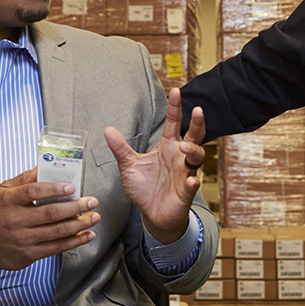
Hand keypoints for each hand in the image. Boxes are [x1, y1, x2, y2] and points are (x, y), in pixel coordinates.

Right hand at [0, 168, 98, 270]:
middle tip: (91, 202)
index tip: (71, 187)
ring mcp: (23, 239)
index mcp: (9, 201)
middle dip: (76, 207)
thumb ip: (25, 179)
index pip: (33, 192)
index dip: (53, 189)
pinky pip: (56, 248)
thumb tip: (44, 166)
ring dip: (80, 224)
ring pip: (57, 231)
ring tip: (93, 217)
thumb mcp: (2, 192)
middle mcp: (16, 220)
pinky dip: (74, 241)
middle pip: (50, 213)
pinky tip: (86, 235)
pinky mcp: (29, 254)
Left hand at [104, 86, 206, 244]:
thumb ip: (120, 148)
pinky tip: (191, 181)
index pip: (174, 123)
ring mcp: (185, 173)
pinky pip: (192, 185)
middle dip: (197, 123)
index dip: (175, 108)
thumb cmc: (145, 188)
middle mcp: (179, 157)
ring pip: (197, 156)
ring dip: (193, 149)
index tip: (175, 91)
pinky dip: (192, 183)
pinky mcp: (186, 192)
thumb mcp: (129, 166)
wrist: (152, 214)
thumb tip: (107, 130)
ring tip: (183, 145)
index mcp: (167, 147)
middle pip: (194, 135)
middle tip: (198, 110)